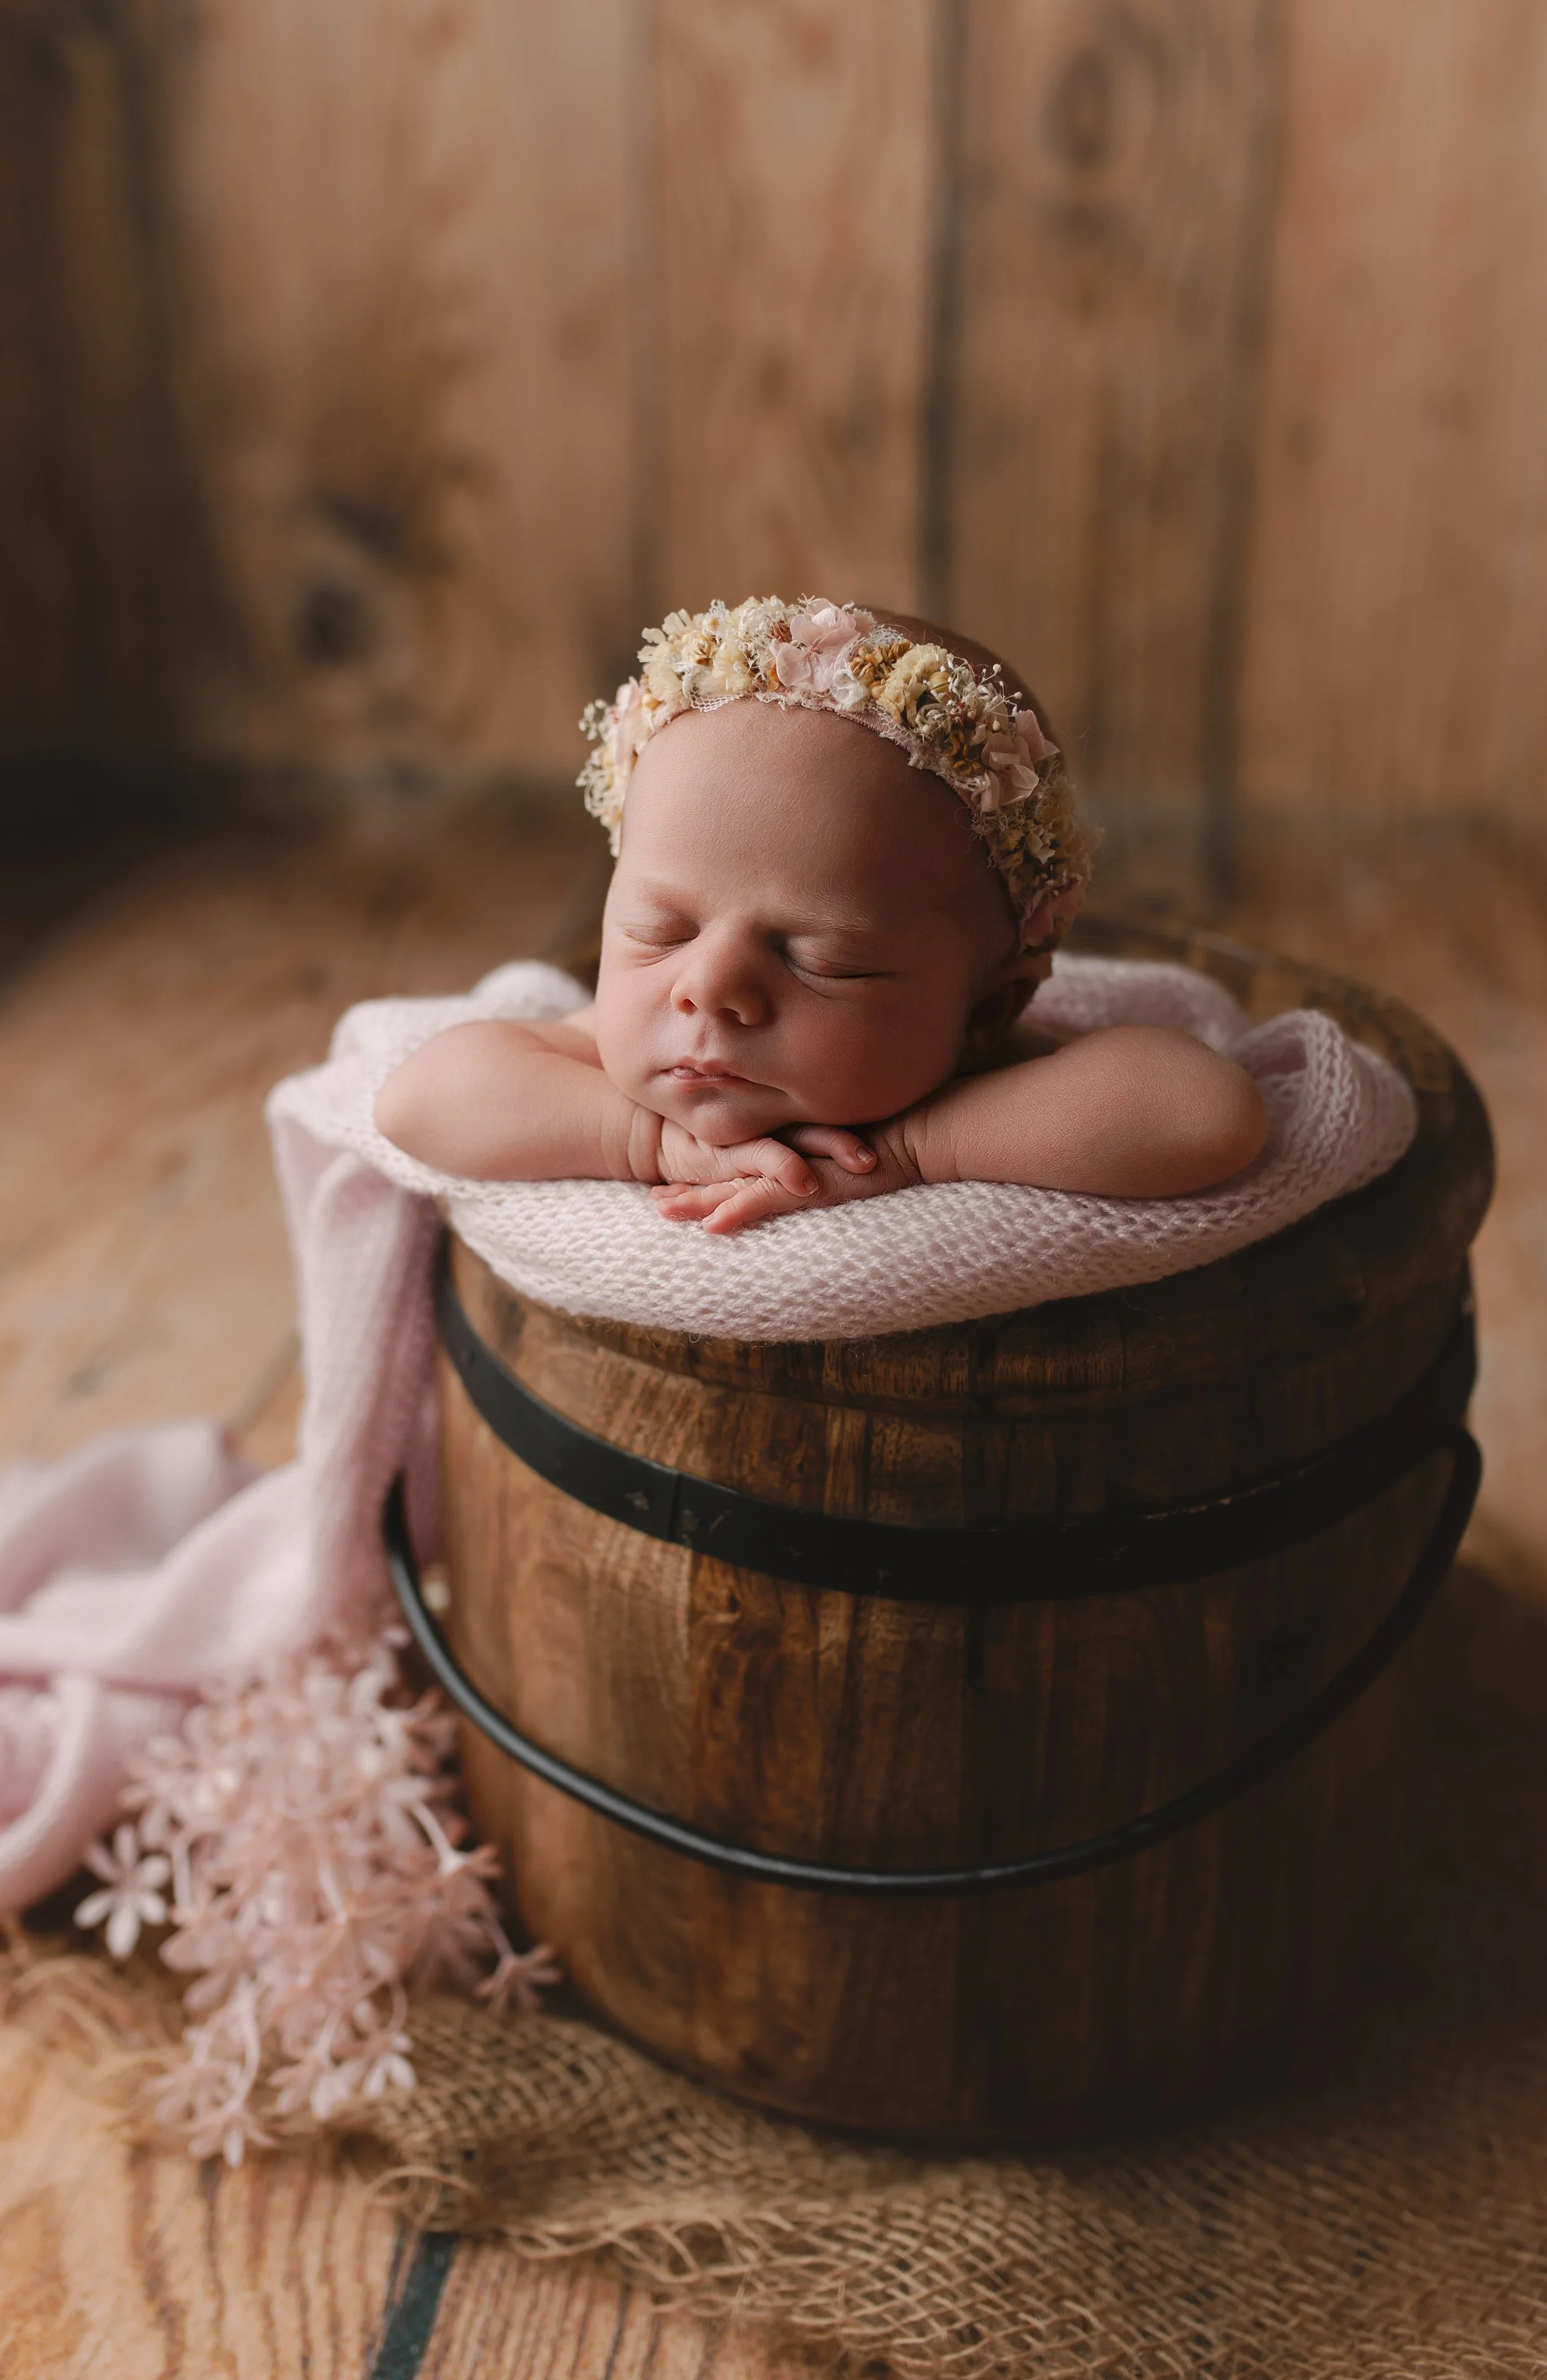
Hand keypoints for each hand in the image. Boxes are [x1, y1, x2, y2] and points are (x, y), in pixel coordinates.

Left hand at [652, 1122, 915, 1234]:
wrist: (919, 1132)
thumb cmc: (896, 1140)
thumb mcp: (853, 1151)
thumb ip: (832, 1156)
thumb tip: (829, 1169)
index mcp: (793, 1150)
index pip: (743, 1163)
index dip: (712, 1175)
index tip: (682, 1183)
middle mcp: (786, 1156)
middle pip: (729, 1174)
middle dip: (690, 1187)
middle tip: (655, 1200)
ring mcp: (795, 1168)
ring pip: (735, 1186)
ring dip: (697, 1200)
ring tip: (662, 1209)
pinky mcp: (811, 1181)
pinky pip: (766, 1199)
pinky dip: (738, 1211)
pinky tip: (712, 1226)